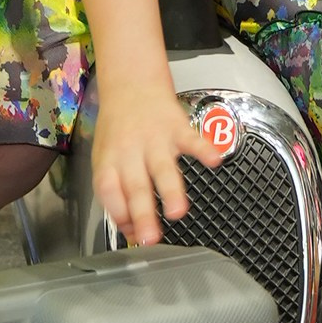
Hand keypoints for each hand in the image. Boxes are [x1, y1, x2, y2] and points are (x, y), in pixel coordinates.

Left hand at [89, 73, 208, 243]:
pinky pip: (192, 139)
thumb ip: (117, 193)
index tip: (132, 234)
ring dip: (170, 190)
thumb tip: (130, 230)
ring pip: (162, 168)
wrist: (131, 85)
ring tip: (177, 211)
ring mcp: (155, 140)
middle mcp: (130, 152)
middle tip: (150, 238)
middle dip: (143, 214)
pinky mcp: (177, 128)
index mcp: (109, 162)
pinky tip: (214, 161)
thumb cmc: (118, 129)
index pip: (108, 191)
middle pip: (135, 186)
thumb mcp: (107, 158)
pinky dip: (204, 149)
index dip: (118, 213)